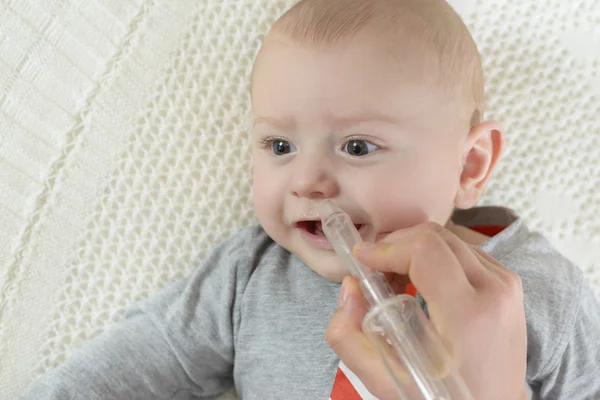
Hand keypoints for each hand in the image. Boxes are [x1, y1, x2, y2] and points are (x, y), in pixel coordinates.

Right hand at [325, 222, 528, 399]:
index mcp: (469, 315)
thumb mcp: (385, 380)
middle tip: (375, 272)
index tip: (362, 259)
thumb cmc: (442, 396)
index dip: (386, 247)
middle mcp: (494, 291)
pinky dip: (434, 257)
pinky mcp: (507, 282)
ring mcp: (506, 284)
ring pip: (448, 239)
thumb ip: (349, 337)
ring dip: (413, 250)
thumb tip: (350, 286)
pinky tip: (422, 282)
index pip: (425, 250)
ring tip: (396, 280)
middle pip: (434, 237)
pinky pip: (463, 250)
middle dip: (395, 246)